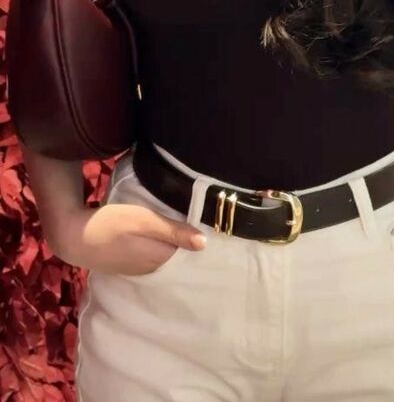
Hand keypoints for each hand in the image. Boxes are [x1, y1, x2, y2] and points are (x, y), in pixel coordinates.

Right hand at [49, 202, 206, 275]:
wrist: (75, 236)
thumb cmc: (111, 224)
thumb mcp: (144, 221)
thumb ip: (173, 231)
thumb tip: (205, 243)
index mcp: (159, 258)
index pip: (190, 256)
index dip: (203, 248)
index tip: (222, 238)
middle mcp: (152, 269)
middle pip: (180, 260)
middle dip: (194, 252)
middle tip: (214, 237)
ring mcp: (140, 269)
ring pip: (167, 260)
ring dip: (179, 252)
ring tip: (195, 237)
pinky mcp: (130, 264)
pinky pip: (155, 260)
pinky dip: (164, 252)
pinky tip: (167, 242)